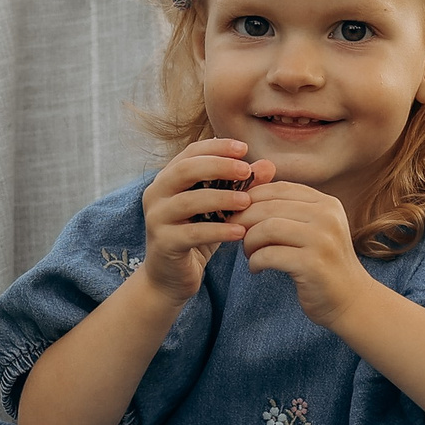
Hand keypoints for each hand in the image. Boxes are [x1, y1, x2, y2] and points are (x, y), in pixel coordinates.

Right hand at [136, 139, 273, 301]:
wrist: (170, 278)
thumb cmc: (196, 235)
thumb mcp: (220, 209)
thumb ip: (241, 186)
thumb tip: (268, 165)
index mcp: (168, 179)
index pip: (191, 152)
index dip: (217, 147)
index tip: (244, 148)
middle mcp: (157, 193)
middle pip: (185, 170)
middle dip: (218, 166)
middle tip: (246, 170)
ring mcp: (157, 218)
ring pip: (188, 201)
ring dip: (220, 198)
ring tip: (247, 201)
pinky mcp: (164, 243)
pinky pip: (192, 233)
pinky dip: (218, 230)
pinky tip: (240, 231)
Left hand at [232, 182, 372, 330]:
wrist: (351, 300)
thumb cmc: (322, 263)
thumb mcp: (313, 229)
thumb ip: (288, 210)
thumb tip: (245, 194)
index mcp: (326, 203)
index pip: (279, 188)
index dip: (251, 198)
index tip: (238, 214)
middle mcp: (327, 217)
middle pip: (269, 207)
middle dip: (244, 221)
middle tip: (236, 235)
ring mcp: (322, 240)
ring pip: (267, 228)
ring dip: (249, 242)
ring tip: (249, 253)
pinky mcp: (312, 264)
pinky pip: (268, 255)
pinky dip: (255, 261)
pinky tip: (256, 268)